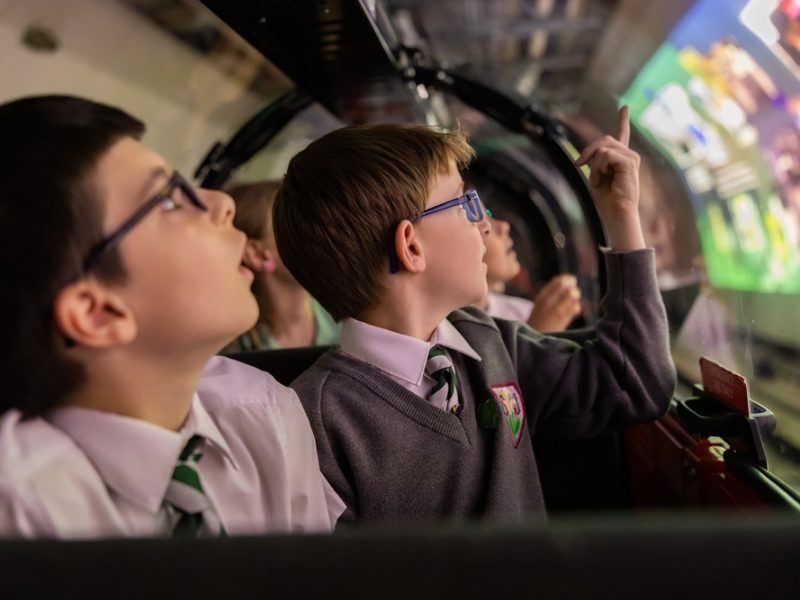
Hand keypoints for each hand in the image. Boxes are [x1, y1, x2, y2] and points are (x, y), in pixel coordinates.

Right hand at [528, 274, 581, 331]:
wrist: (534, 337)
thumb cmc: (539, 320)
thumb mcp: (540, 303)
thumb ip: (552, 293)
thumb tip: (569, 282)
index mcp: (542, 296)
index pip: (557, 281)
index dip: (567, 279)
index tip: (571, 281)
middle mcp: (548, 301)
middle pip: (566, 286)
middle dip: (573, 288)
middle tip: (573, 293)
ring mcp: (556, 310)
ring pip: (571, 295)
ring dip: (575, 297)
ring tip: (573, 302)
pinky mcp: (563, 319)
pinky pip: (575, 307)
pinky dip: (577, 307)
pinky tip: (574, 312)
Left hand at [574, 106, 644, 250]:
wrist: (616, 212)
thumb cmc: (606, 199)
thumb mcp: (596, 174)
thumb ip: (595, 160)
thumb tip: (587, 154)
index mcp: (621, 157)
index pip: (622, 135)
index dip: (623, 121)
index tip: (624, 107)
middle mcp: (628, 155)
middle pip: (603, 139)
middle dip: (587, 152)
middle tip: (579, 165)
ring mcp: (631, 157)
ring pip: (603, 148)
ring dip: (594, 165)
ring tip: (599, 180)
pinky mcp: (630, 162)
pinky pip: (605, 155)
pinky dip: (599, 168)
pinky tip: (603, 179)